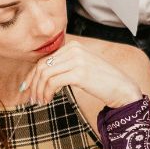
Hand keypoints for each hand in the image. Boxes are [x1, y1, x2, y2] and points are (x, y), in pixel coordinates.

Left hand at [18, 41, 141, 108]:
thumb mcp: (81, 68)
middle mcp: (74, 50)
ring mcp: (77, 60)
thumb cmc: (101, 81)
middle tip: (31, 99)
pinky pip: (53, 82)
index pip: (45, 59)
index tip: (27, 88)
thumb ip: (64, 66)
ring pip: (45, 74)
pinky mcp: (79, 73)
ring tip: (39, 102)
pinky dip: (46, 93)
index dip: (32, 75)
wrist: (122, 88)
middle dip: (33, 84)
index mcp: (73, 46)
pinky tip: (48, 100)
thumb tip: (39, 76)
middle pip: (42, 66)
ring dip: (39, 91)